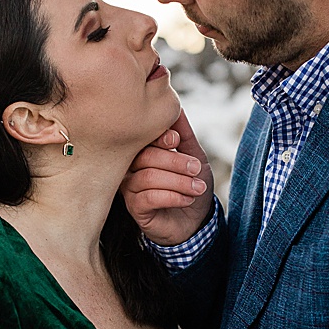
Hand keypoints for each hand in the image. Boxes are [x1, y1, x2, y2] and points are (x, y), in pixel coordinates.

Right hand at [121, 109, 215, 246]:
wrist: (195, 220)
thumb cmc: (191, 185)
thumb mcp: (194, 156)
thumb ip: (184, 134)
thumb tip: (176, 108)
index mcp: (143, 150)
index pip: (142, 137)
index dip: (159, 136)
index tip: (177, 141)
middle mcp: (131, 167)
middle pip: (146, 156)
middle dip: (176, 162)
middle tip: (196, 169)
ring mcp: (130, 187)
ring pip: (148, 177)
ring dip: (178, 182)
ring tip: (197, 187)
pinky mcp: (135, 207)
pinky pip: (148, 198)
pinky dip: (173, 196)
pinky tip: (186, 199)